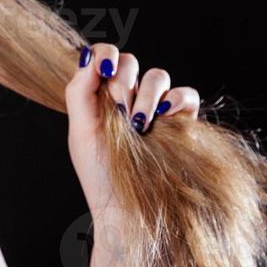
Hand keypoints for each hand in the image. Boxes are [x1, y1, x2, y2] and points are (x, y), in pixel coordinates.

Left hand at [65, 42, 201, 215]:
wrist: (130, 211)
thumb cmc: (101, 176)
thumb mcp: (81, 132)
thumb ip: (80, 91)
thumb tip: (88, 54)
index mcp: (100, 99)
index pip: (104, 58)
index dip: (106, 55)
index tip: (104, 71)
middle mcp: (127, 101)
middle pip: (130, 62)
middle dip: (124, 81)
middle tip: (120, 112)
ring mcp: (156, 111)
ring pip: (158, 76)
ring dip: (146, 96)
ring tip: (139, 127)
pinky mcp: (182, 124)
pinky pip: (186, 96)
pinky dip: (177, 100)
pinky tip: (163, 118)